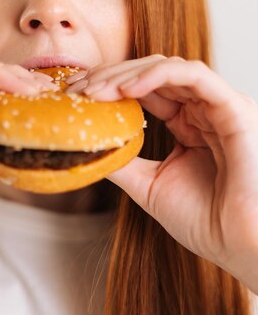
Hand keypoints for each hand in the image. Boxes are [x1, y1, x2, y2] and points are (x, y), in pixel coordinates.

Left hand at [65, 55, 257, 292]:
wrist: (240, 245)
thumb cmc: (206, 221)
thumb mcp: (150, 186)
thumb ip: (122, 163)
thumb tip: (84, 148)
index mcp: (188, 124)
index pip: (145, 91)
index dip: (109, 87)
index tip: (75, 95)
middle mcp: (203, 110)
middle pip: (152, 74)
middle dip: (111, 76)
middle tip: (77, 88)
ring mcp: (219, 106)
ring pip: (169, 68)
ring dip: (127, 74)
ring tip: (95, 89)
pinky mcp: (233, 108)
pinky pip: (194, 75)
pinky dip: (158, 75)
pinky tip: (127, 88)